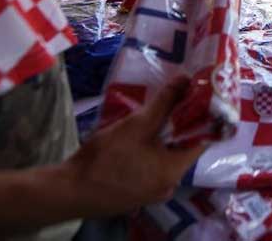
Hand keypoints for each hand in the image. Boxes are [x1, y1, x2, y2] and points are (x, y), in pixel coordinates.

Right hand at [67, 82, 205, 215]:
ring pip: (166, 157)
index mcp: (175, 171)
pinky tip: (140, 135)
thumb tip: (186, 79)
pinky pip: (152, 167)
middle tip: (176, 98)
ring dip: (163, 136)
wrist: (69, 191)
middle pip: (183, 148)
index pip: (202, 139)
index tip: (198, 95)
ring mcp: (152, 192)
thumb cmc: (107, 157)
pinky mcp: (136, 193)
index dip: (202, 115)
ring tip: (158, 111)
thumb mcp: (138, 124)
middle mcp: (170, 185)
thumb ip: (165, 102)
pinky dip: (151, 150)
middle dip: (180, 123)